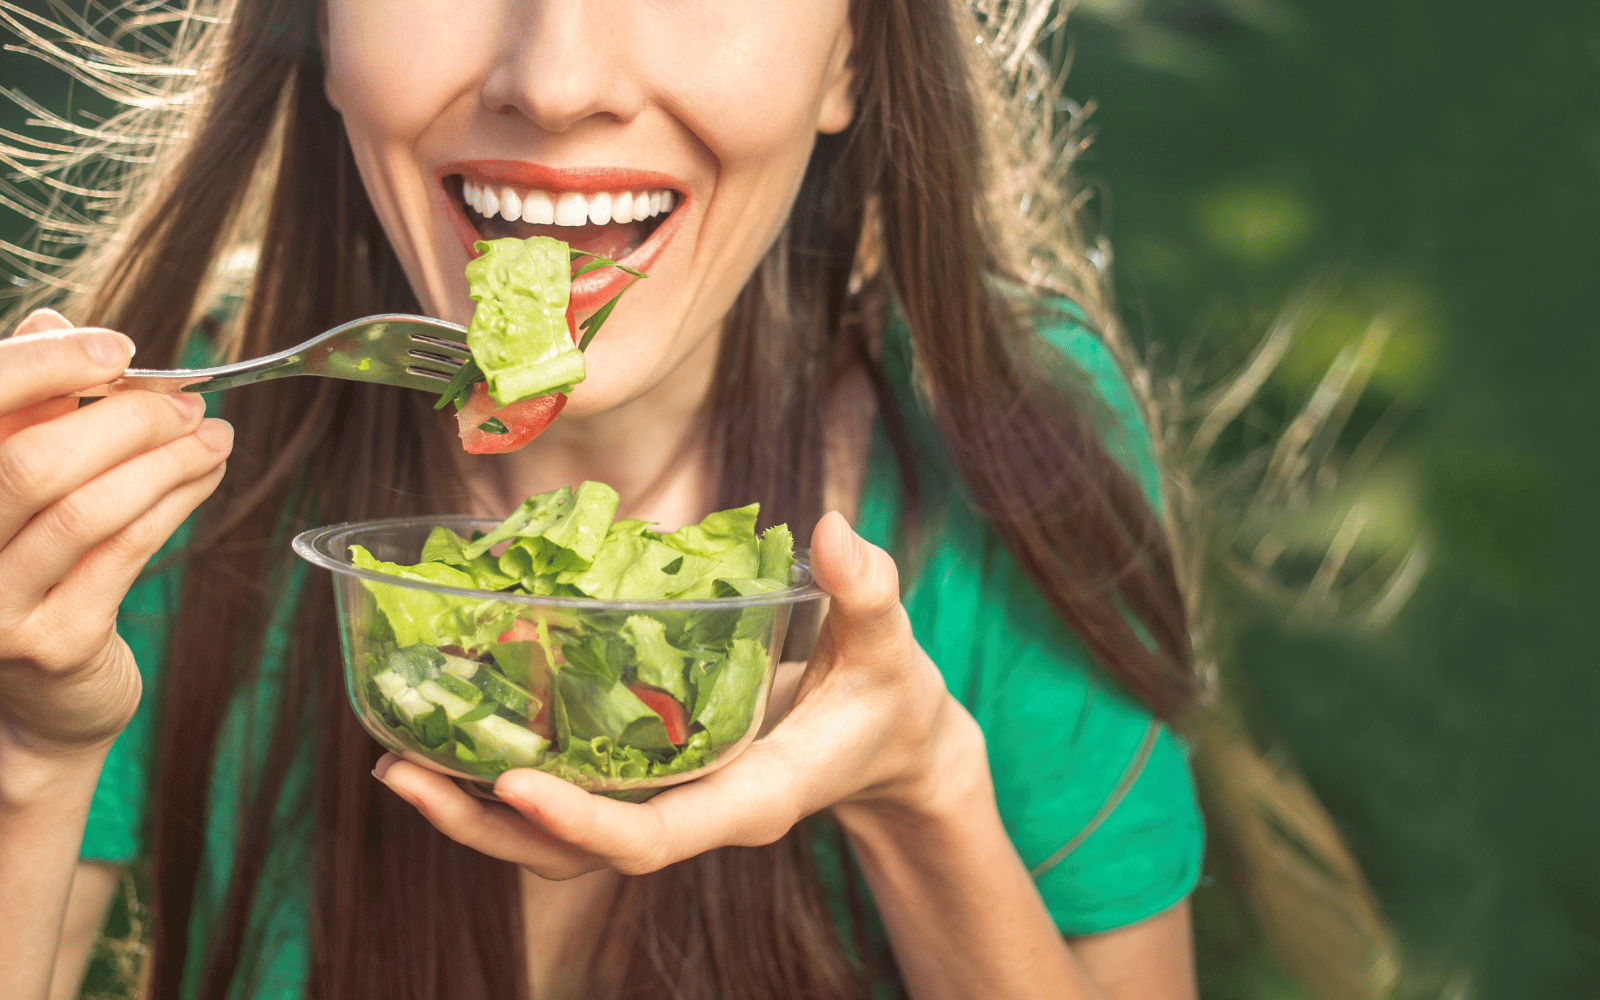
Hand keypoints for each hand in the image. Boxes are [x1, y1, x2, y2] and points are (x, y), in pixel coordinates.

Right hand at [0, 310, 231, 773]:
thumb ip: (29, 410)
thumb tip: (54, 322)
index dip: (43, 364)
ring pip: (86, 509)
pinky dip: (175, 502)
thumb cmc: (28, 570)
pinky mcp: (51, 645)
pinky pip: (125, 553)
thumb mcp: (16, 485)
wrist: (37, 706)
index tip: (120, 349)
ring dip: (165, 460)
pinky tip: (208, 475)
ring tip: (215, 434)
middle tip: (189, 401)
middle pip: (31, 460)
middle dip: (125, 419)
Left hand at [373, 510, 988, 878]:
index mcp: (750, 800)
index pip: (653, 836)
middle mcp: (695, 814)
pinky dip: (507, 771)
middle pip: (576, 854)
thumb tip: (834, 532)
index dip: (582, 820)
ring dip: (475, 807)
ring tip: (396, 759)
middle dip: (487, 825)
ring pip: (558, 838)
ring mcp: (667, 803)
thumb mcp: (890, 649)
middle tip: (399, 772)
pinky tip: (456, 724)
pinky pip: (569, 792)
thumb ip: (868, 594)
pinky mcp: (651, 779)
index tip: (513, 780)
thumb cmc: (886, 699)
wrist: (885, 744)